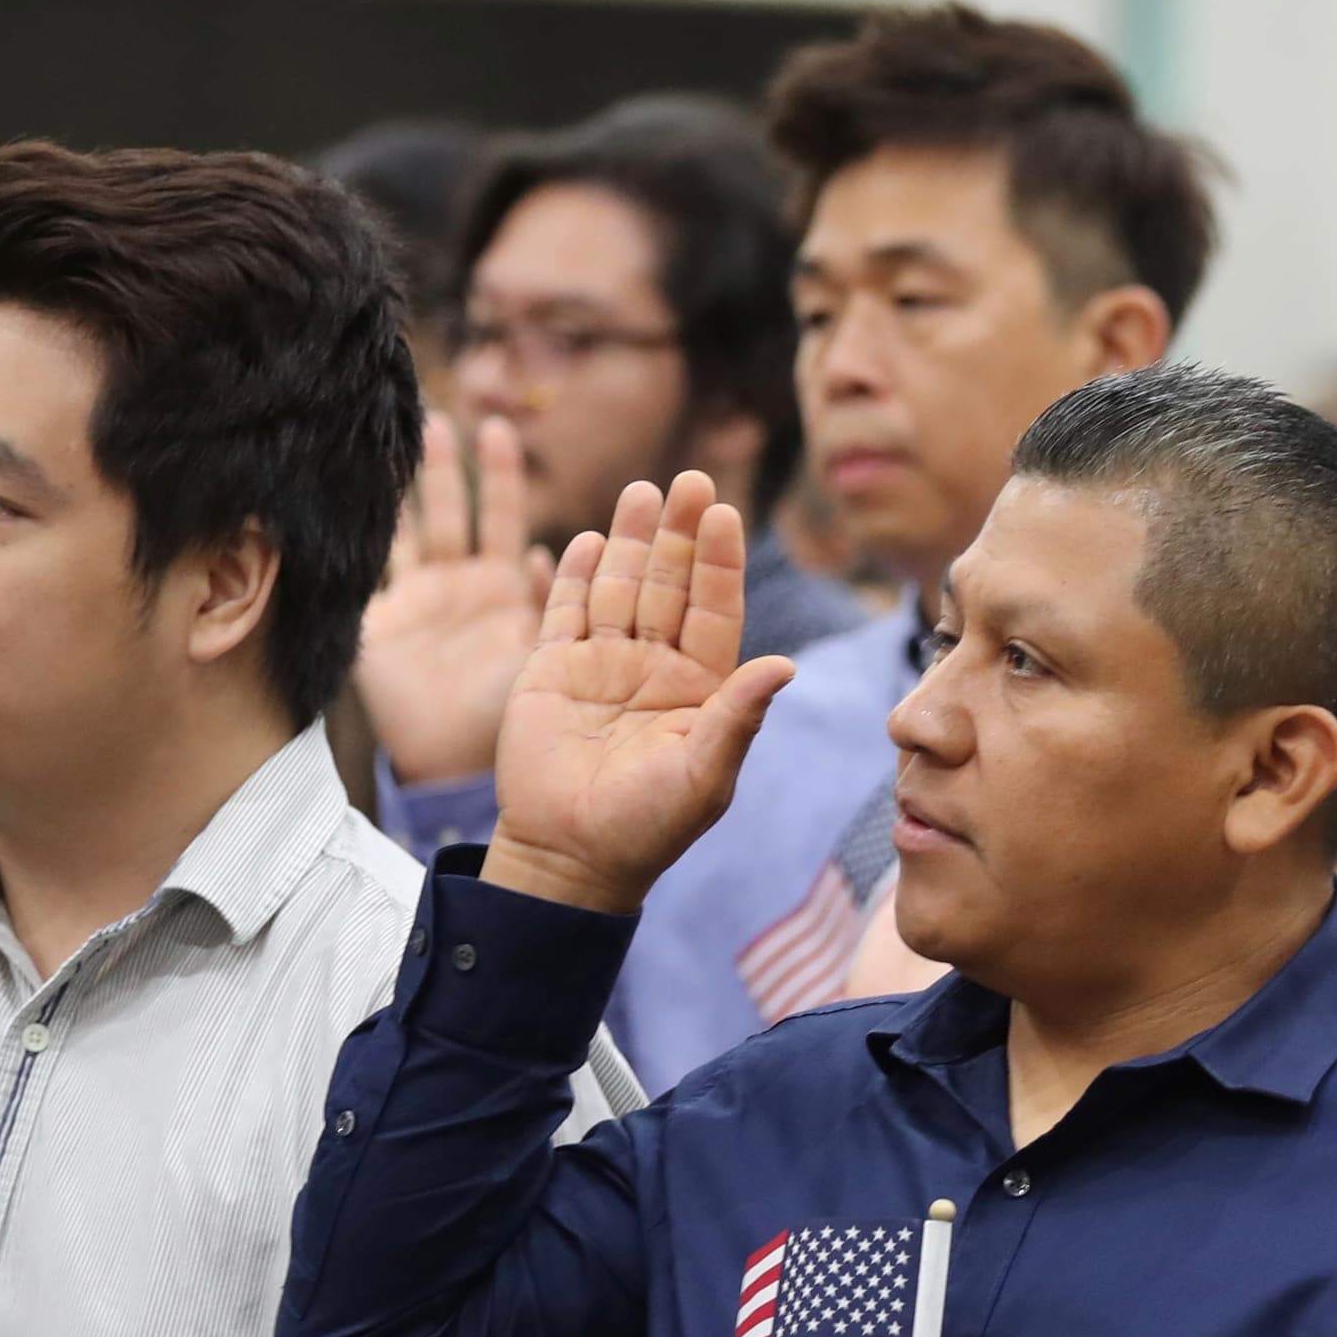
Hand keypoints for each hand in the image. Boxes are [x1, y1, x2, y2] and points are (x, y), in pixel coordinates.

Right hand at [355, 414, 554, 784]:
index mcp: (523, 598)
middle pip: (484, 512)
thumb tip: (555, 553)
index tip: (512, 431)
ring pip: (432, 520)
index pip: (527, 527)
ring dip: (432, 478)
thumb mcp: (552, 670)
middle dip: (485, 471)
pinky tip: (365, 481)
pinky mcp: (389, 614)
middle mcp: (479, 589)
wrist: (454, 773)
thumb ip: (553, 614)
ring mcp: (434, 598)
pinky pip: (382, 557)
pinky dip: (376, 522)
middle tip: (488, 420)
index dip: (519, 486)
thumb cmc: (517, 730)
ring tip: (429, 424)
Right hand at [479, 472, 794, 914]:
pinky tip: (587, 538)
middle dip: (678, 534)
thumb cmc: (647, 827)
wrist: (569, 858)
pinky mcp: (551, 670)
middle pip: (669, 584)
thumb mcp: (703, 775)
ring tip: (641, 490)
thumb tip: (786, 664)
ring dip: (629, 540)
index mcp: (699, 686)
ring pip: (619, 586)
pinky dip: (574, 575)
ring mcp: (601, 663)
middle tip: (689, 479)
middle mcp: (653, 665)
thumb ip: (738, 717)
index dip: (719, 562)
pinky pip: (565, 610)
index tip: (725, 514)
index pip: (715, 609)